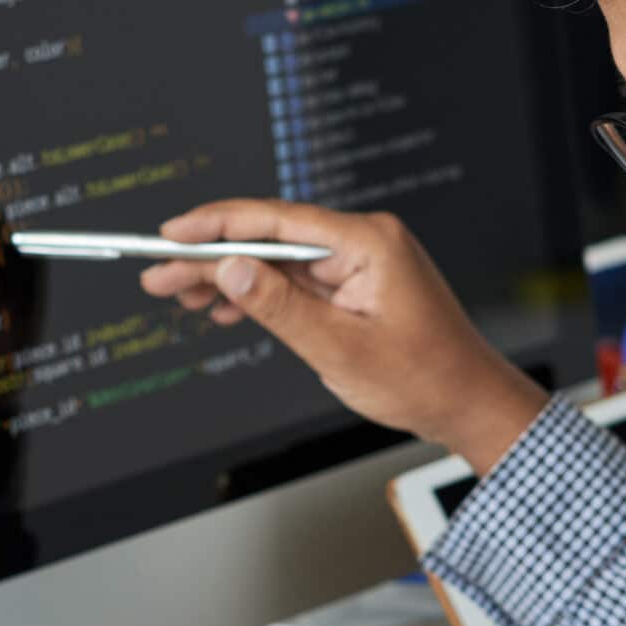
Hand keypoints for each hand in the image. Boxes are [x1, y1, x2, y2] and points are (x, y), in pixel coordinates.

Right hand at [142, 200, 548, 472]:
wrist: (467, 404)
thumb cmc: (423, 379)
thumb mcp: (339, 349)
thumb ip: (280, 307)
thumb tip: (230, 270)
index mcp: (368, 242)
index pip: (276, 221)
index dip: (216, 225)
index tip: (172, 234)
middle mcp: (364, 241)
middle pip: (270, 240)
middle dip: (211, 258)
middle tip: (159, 275)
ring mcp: (360, 263)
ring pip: (277, 262)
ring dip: (229, 280)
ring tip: (179, 296)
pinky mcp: (356, 285)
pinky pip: (297, 282)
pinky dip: (261, 296)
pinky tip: (224, 310)